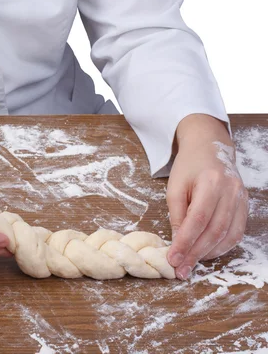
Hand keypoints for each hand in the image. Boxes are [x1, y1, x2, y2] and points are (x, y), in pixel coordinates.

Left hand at [166, 114, 248, 279]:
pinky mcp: (245, 205)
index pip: (198, 219)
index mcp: (211, 182)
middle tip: (181, 269)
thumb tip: (177, 243)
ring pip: (228, 235)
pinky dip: (222, 246)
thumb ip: (176, 214)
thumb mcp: (174, 187)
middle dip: (196, 253)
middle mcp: (231, 191)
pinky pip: (236, 232)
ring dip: (210, 253)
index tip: (173, 259)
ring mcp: (241, 198)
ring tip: (192, 263)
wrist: (209, 149)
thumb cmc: (188, 167)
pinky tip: (207, 252)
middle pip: (214, 230)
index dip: (185, 242)